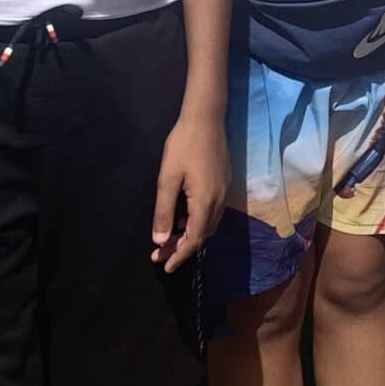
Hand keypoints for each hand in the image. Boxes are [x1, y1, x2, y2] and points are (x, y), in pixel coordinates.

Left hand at [151, 105, 229, 270]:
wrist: (206, 118)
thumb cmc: (183, 145)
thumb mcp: (167, 179)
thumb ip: (164, 212)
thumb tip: (160, 241)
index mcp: (205, 203)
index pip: (193, 240)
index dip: (179, 256)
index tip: (164, 267)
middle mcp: (219, 202)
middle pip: (202, 235)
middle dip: (182, 248)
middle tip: (160, 255)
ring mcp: (224, 192)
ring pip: (209, 225)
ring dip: (190, 236)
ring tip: (169, 239)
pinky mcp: (224, 183)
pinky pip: (212, 213)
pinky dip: (198, 222)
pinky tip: (184, 217)